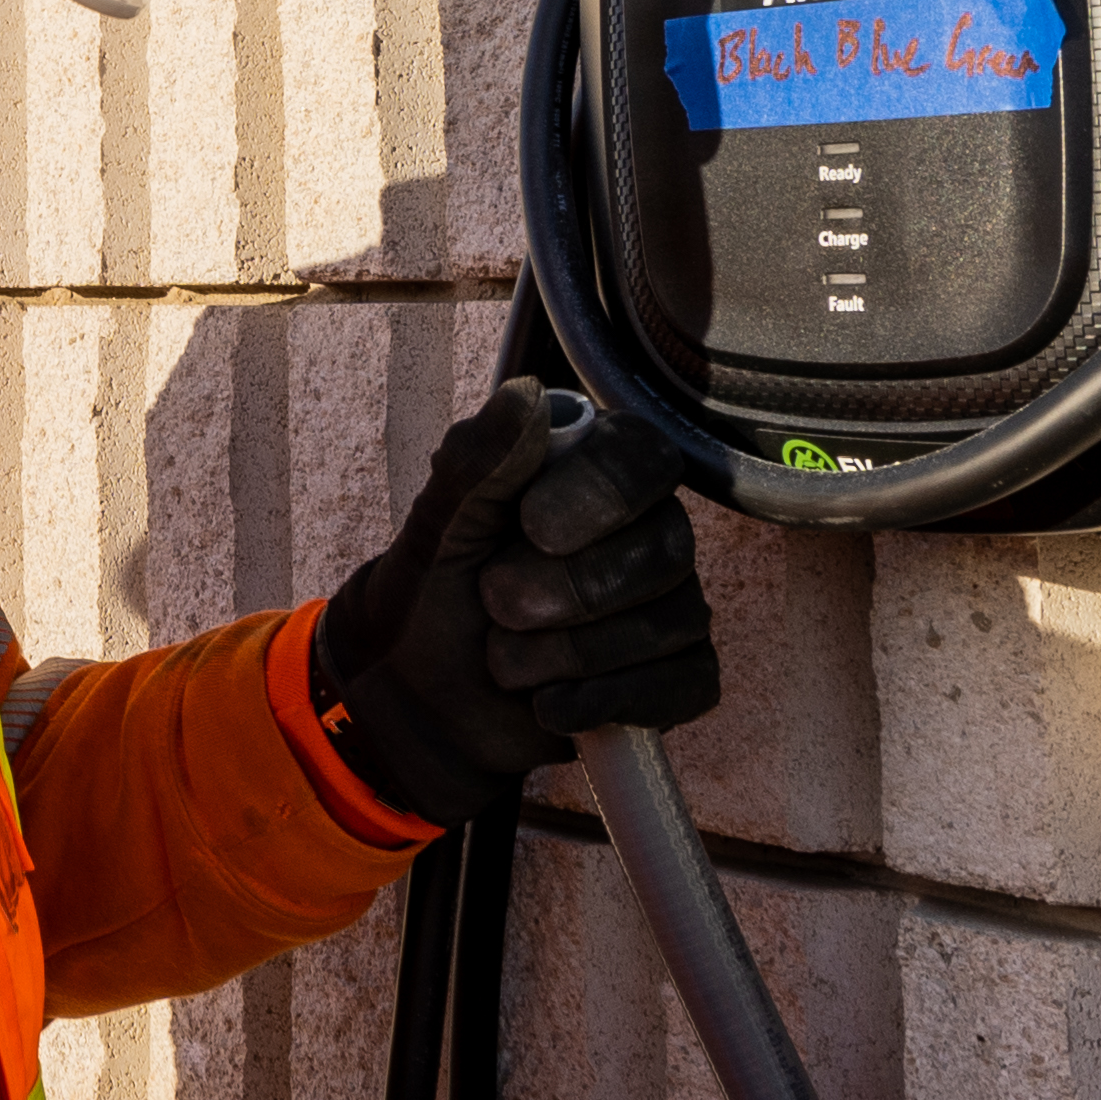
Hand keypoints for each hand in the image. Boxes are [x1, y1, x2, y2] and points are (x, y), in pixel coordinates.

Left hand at [305, 384, 716, 829]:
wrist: (420, 697)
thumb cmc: (436, 594)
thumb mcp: (439, 525)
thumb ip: (480, 460)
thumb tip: (528, 394)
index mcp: (598, 476)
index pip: (643, 458)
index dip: (596, 495)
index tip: (530, 527)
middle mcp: (650, 534)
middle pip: (663, 551)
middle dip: (566, 590)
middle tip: (495, 604)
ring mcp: (670, 609)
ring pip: (669, 624)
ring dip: (566, 653)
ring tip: (503, 659)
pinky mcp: (673, 681)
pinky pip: (680, 689)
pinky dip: (602, 702)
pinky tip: (548, 705)